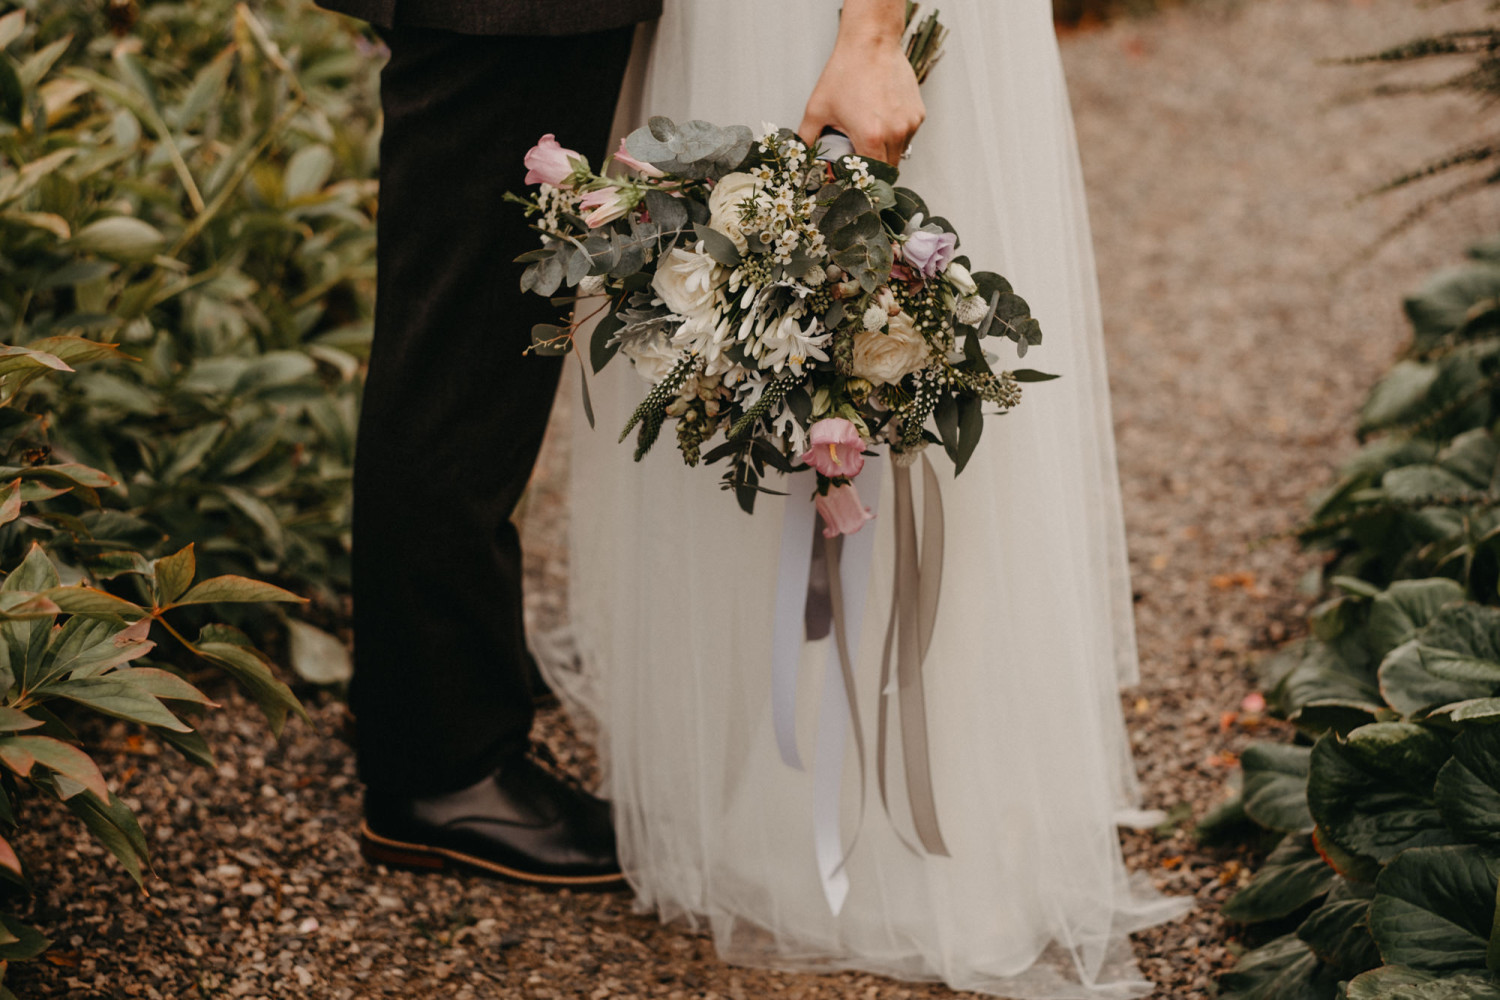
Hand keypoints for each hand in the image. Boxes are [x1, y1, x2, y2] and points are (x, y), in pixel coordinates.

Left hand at [798, 1, 924, 164]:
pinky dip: (895, 136)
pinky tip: (881, 119)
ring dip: (884, 153)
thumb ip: (807, 139)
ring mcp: (909, 124)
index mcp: (871, 137)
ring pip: (899, 154)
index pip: (870, 177)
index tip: (852, 179)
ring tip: (869, 134)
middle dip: (872, 171)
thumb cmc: (846, 72)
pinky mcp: (918, 114)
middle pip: (887, 171)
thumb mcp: (817, 109)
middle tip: (858, 159)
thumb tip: (802, 157)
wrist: (871, 43)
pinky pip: (907, 136)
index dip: (860, 182)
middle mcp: (895, 133)